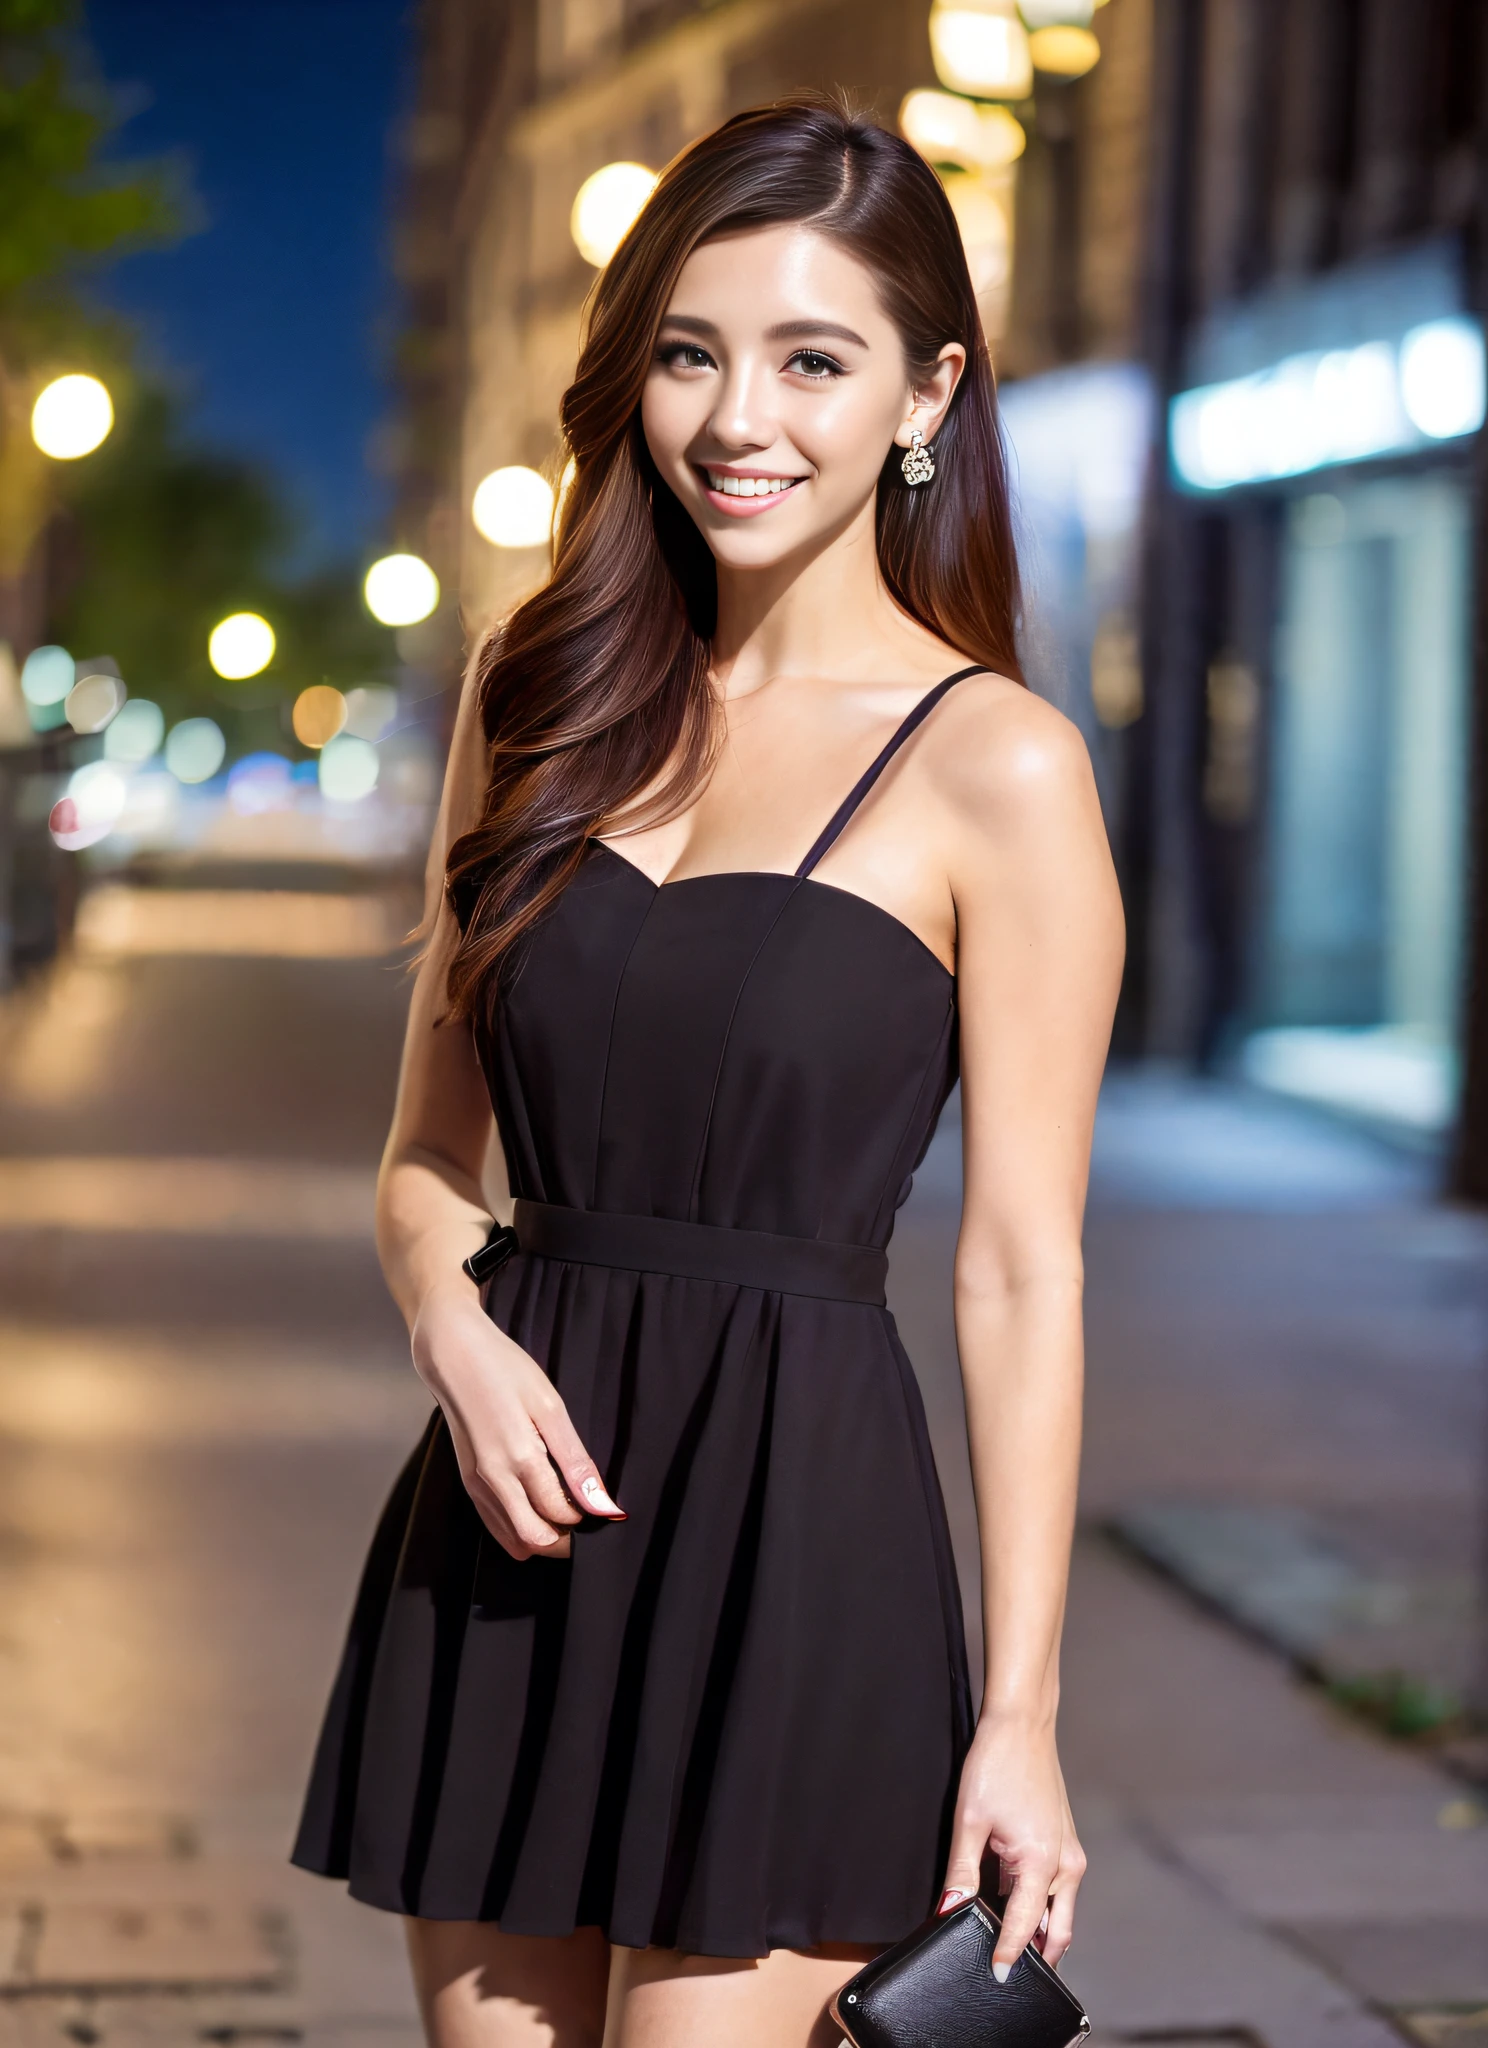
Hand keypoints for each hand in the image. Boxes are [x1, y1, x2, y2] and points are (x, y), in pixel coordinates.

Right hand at [411, 1277, 623, 1560]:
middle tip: (584, 1514)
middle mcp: (494, 1481)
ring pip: (513, 1540)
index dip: (586, 1516)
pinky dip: (519, 1528)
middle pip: (535, 1540)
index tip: (599, 1503)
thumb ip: (575, 1460)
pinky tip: (535, 1506)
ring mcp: (476, 1485)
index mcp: (520, 1459)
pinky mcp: (468, 1481)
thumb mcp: (550, 1407)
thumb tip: (602, 1504)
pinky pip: (495, 1524)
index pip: (560, 1516)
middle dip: (565, 1538)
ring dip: (542, 1535)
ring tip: (562, 1508)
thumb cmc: (505, 1371)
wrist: (453, 1356)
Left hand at [937, 1712, 1084, 1975]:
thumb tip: (949, 1912)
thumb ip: (961, 1873)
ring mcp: (1070, 1854)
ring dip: (1040, 1932)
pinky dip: (1041, 1906)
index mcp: (1043, 1862)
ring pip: (1061, 1913)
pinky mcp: (1066, 1843)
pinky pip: (1059, 1890)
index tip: (995, 1976)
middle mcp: (1066, 1864)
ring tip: (1006, 1943)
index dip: (1008, 1954)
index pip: (1026, 1927)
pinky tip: (1013, 1906)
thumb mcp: (970, 1821)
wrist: (1021, 1726)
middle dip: (1036, 1955)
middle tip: (1007, 1972)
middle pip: (1056, 1931)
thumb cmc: (997, 1764)